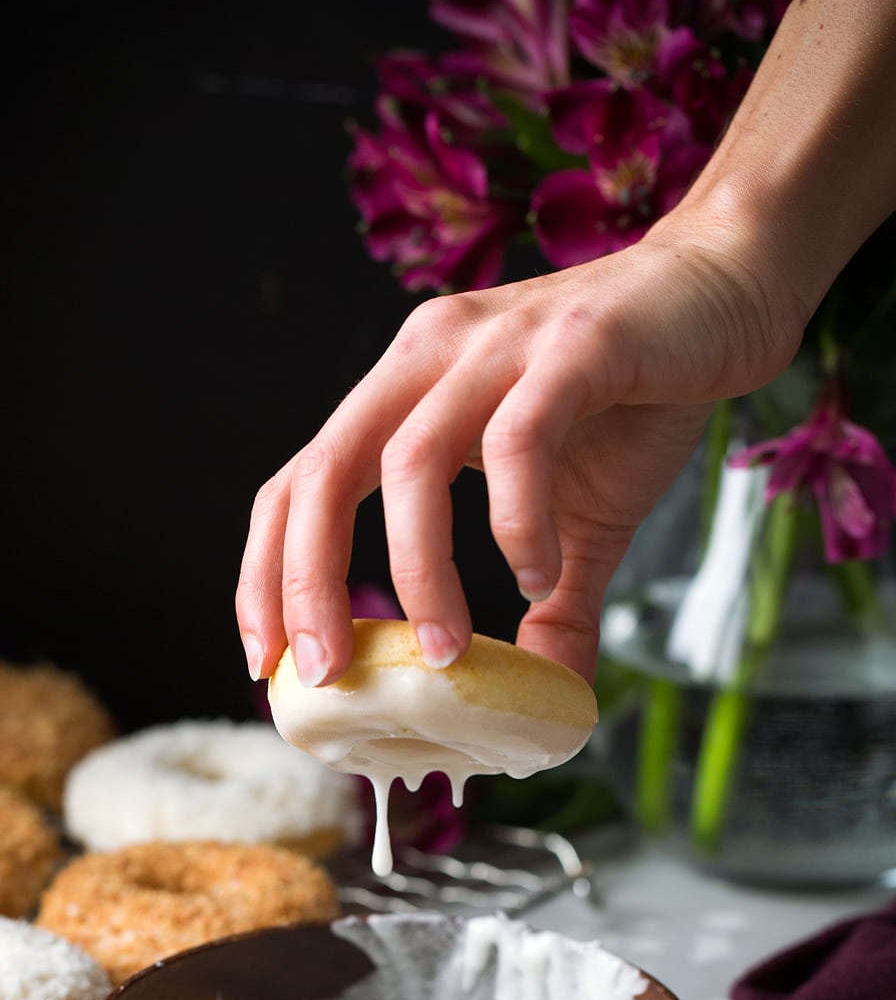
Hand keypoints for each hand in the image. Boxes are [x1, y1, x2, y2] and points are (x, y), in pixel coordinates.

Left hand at [237, 219, 806, 685]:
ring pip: (409, 462)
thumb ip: (552, 607)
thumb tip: (549, 706)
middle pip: (324, 473)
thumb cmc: (637, 398)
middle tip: (323, 674)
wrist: (730, 292)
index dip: (268, 574)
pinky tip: (538, 577)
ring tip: (447, 656)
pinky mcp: (574, 344)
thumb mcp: (583, 522)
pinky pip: (517, 440)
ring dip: (417, 571)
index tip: (270, 664)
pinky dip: (516, 520)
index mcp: (406, 393)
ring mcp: (495, 345)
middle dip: (306, 583)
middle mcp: (429, 358)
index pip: (300, 483)